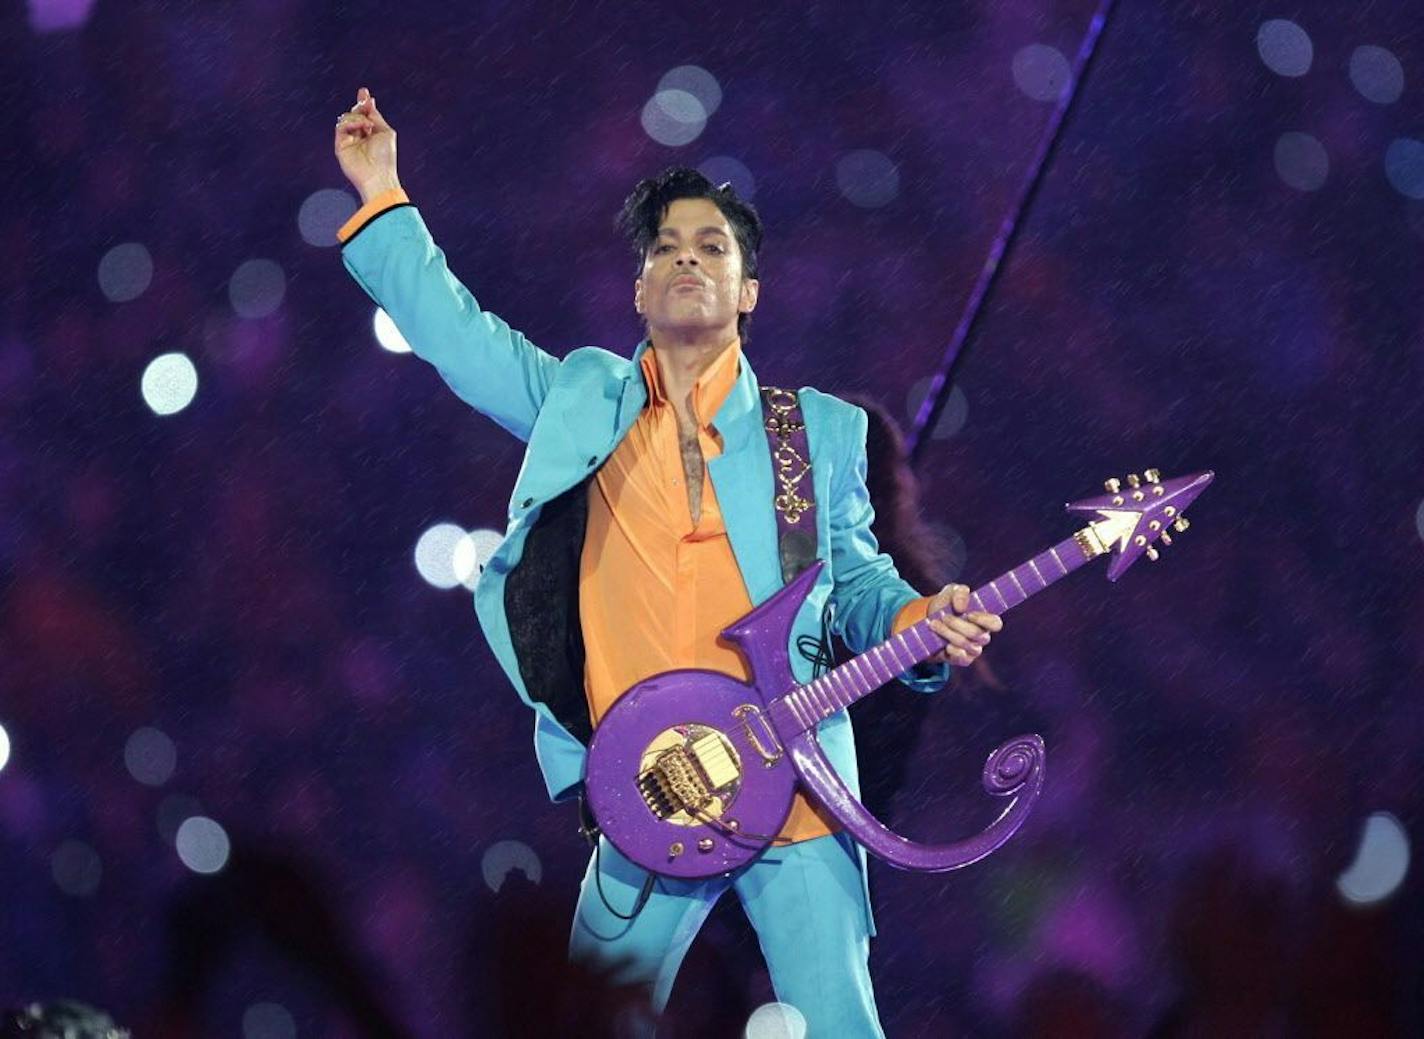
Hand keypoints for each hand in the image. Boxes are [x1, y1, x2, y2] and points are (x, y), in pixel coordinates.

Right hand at [333, 87, 400, 203]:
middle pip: (354, 114)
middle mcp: (360, 136)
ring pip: (347, 118)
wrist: (377, 175)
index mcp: (372, 134)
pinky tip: (361, 126)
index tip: (364, 92)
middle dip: (359, 106)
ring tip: (367, 125)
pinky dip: (351, 122)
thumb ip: (375, 116)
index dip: (363, 103)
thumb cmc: (385, 156)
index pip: (365, 115)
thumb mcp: (385, 131)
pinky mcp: (340, 146)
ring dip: (357, 117)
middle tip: (364, 101)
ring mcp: (349, 141)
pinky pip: (341, 127)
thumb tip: (369, 101)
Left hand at [923, 584, 1001, 665]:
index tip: (969, 614)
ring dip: (948, 633)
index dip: (985, 621)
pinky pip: (961, 658)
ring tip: (934, 624)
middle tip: (944, 617)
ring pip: (965, 644)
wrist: (929, 621)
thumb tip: (961, 606)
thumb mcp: (951, 592)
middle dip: (958, 624)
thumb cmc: (947, 604)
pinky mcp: (963, 659)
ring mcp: (973, 649)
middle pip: (977, 634)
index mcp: (985, 619)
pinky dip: (950, 649)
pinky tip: (943, 643)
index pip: (995, 624)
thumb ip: (960, 592)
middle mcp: (982, 636)